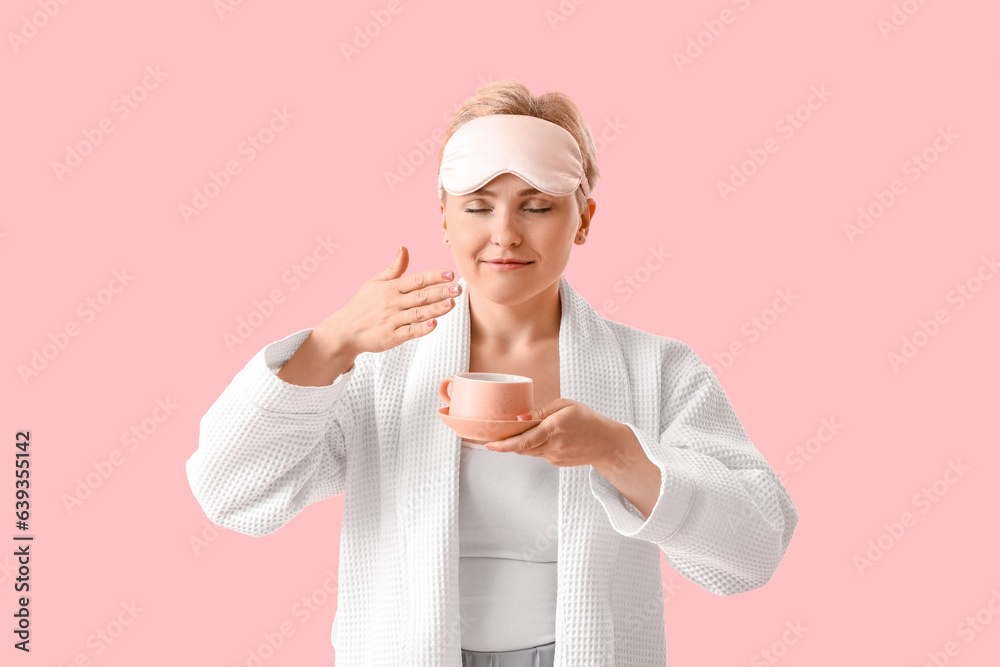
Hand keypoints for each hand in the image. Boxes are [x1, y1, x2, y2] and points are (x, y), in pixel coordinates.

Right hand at [316, 245, 460, 355]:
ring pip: (418, 313)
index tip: (450, 274)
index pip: (417, 279)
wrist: (344, 330)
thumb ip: (394, 268)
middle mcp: (393, 303)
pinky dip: (421, 329)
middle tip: (458, 289)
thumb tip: (403, 248)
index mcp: (391, 288)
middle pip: (421, 296)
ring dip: (436, 309)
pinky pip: (409, 332)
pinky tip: (434, 325)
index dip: (434, 276)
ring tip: (452, 303)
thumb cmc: (362, 305)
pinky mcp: (391, 336)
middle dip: (441, 291)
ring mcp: (392, 320)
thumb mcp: (375, 282)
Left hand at [483, 398, 621, 467]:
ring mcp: (554, 457)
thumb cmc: (587, 420)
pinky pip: (538, 454)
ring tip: (514, 435)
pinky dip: (533, 447)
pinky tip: (539, 438)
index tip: (489, 444)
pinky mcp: (556, 462)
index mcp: (554, 428)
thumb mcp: (566, 405)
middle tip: (492, 440)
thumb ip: (541, 411)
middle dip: (506, 445)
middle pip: (521, 448)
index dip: (504, 444)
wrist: (607, 443)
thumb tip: (519, 419)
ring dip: (519, 445)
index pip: (523, 440)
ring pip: (528, 452)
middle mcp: (553, 445)